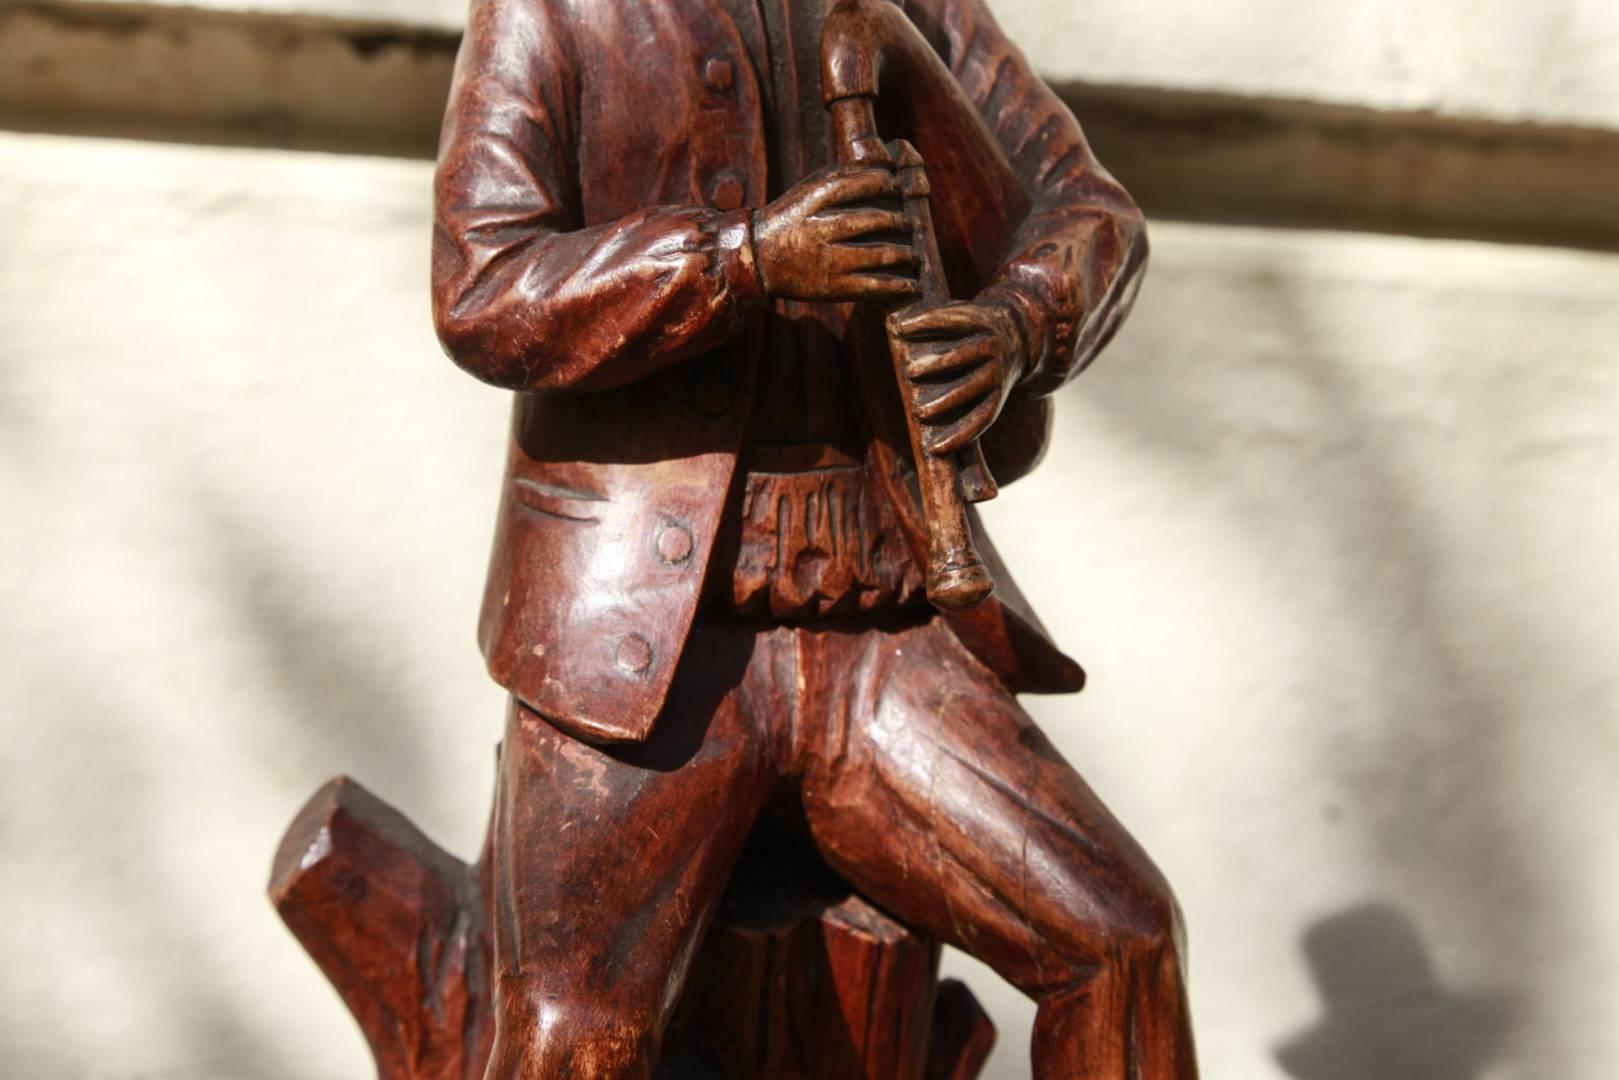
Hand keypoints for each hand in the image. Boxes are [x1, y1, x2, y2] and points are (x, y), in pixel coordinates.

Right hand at [752, 164, 917, 302]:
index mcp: (814, 199)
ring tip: (914, 255)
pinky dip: (896, 285)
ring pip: (878, 254)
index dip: (885, 184)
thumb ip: (841, 176)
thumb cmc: (791, 219)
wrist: (757, 259)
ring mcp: (827, 259)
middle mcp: (821, 228)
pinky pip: (872, 285)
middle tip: (911, 224)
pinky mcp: (832, 287)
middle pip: (874, 220)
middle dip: (899, 221)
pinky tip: (910, 285)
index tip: (898, 187)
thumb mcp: (808, 191)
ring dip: (904, 254)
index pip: (860, 185)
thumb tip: (885, 167)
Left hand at [892, 298, 1026, 454]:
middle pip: (962, 355)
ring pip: (971, 389)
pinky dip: (960, 435)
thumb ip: (933, 316)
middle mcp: (993, 346)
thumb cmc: (972, 325)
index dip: (925, 322)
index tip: (897, 327)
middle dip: (936, 363)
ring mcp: (997, 374)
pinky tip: (936, 448)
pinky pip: (981, 419)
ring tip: (919, 412)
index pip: (950, 319)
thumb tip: (892, 327)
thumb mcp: (961, 310)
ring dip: (946, 402)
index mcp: (980, 320)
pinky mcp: (998, 398)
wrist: (1019, 336)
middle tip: (909, 371)